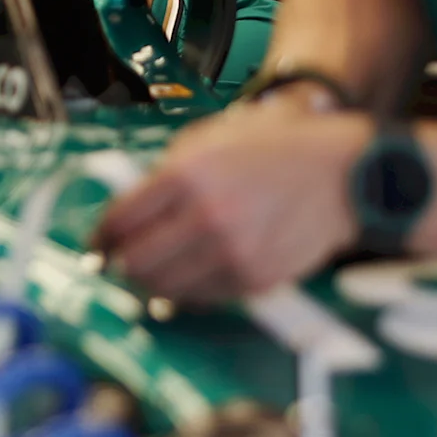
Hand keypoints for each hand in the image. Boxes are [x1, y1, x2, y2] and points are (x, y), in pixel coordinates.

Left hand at [89, 108, 366, 304]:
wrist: (341, 173)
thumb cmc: (274, 148)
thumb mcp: (210, 139)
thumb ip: (164, 172)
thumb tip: (127, 209)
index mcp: (186, 175)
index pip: (119, 221)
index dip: (99, 238)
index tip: (95, 246)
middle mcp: (206, 217)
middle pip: (135, 262)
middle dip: (121, 264)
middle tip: (120, 262)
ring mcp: (232, 254)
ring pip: (164, 288)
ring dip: (151, 283)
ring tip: (152, 272)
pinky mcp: (255, 280)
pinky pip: (202, 297)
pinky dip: (189, 291)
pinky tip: (191, 275)